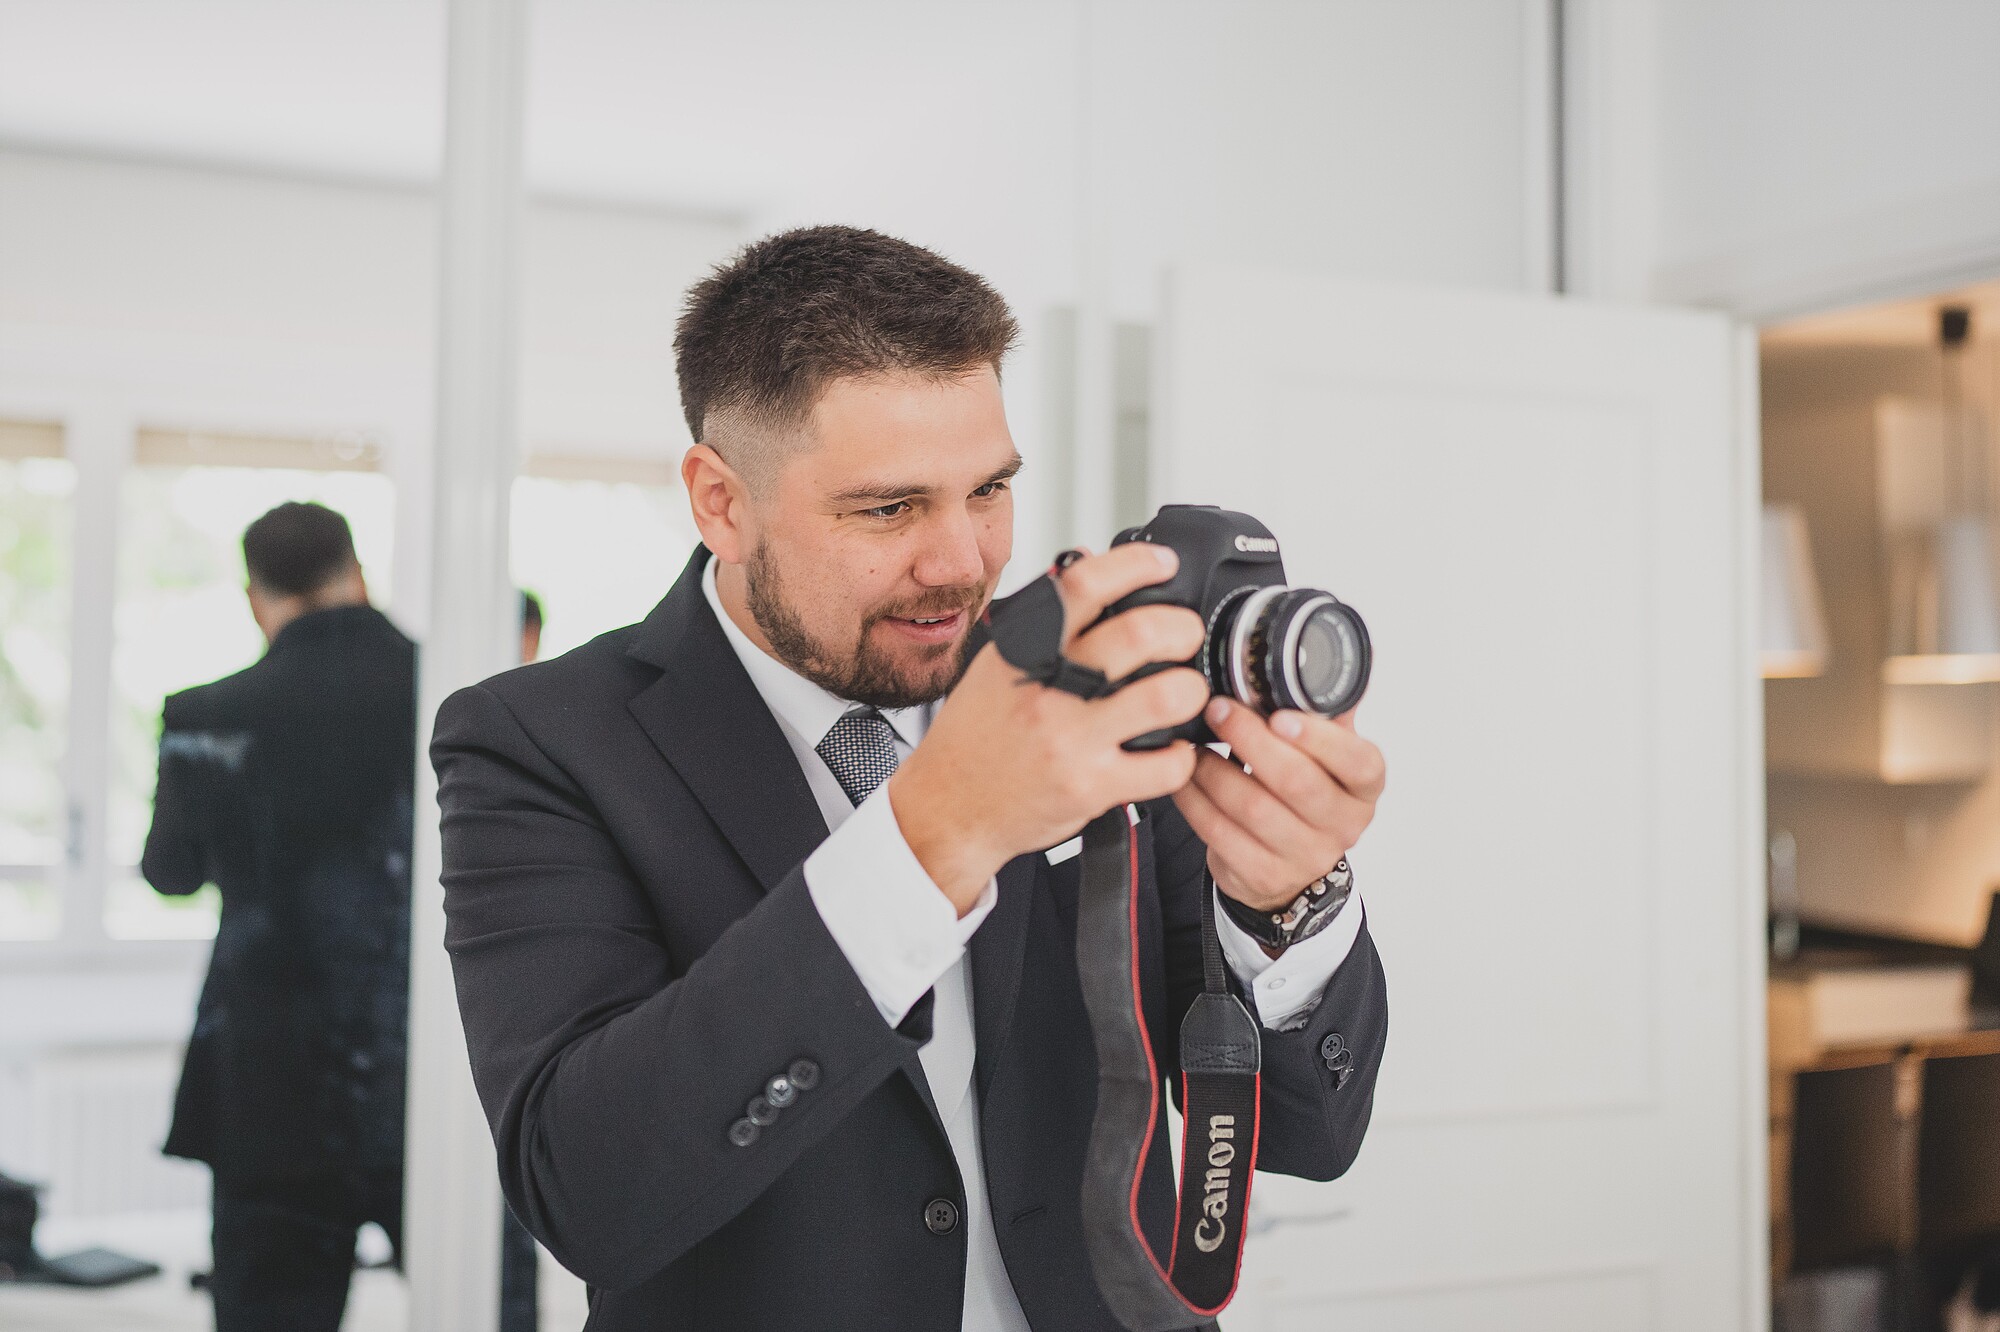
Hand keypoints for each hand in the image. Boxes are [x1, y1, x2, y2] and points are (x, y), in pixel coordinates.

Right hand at [890, 543, 1209, 912]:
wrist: (949, 807)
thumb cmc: (974, 740)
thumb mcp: (995, 667)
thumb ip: (1040, 625)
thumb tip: (1084, 571)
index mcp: (1027, 650)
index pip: (1085, 584)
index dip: (1136, 565)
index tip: (1163, 565)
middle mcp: (1050, 688)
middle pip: (1140, 633)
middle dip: (1181, 628)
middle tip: (1186, 636)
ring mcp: (1071, 738)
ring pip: (1164, 696)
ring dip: (1190, 690)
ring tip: (1184, 694)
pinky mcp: (1091, 786)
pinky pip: (1165, 765)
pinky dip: (1181, 756)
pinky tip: (1168, 751)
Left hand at [1171, 697, 1385, 916]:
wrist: (1289, 864)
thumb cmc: (1305, 794)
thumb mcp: (1326, 755)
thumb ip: (1322, 713)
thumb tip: (1313, 660)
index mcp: (1364, 785)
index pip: (1356, 760)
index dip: (1317, 738)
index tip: (1278, 715)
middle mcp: (1344, 823)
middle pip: (1296, 781)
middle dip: (1250, 740)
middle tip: (1218, 710)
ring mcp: (1306, 855)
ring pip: (1252, 808)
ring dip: (1213, 769)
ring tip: (1192, 743)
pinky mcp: (1264, 875)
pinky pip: (1220, 834)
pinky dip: (1194, 800)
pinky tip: (1183, 777)